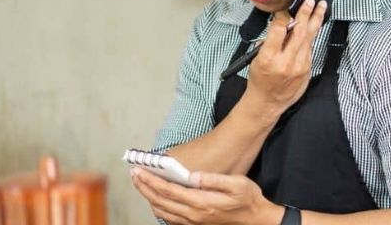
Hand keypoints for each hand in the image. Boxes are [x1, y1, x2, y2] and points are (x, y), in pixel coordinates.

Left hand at [131, 167, 282, 224]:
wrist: (255, 218)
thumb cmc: (247, 198)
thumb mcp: (236, 183)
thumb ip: (213, 179)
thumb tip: (193, 175)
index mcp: (201, 203)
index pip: (168, 191)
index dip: (152, 181)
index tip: (140, 171)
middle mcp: (194, 215)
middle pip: (161, 201)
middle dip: (145, 187)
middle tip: (134, 174)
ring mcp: (193, 221)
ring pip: (162, 211)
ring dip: (148, 197)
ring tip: (140, 184)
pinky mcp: (194, 224)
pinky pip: (169, 217)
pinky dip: (158, 207)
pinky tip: (155, 199)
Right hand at [244, 0, 327, 117]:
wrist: (268, 102)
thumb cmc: (260, 79)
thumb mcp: (257, 58)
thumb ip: (271, 42)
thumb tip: (284, 24)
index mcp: (269, 57)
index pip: (278, 30)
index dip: (284, 15)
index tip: (287, 7)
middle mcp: (286, 62)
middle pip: (299, 32)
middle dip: (306, 14)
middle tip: (311, 1)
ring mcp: (299, 67)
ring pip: (309, 39)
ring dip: (315, 21)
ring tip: (321, 7)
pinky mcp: (307, 70)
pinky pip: (310, 49)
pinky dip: (311, 36)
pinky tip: (315, 26)